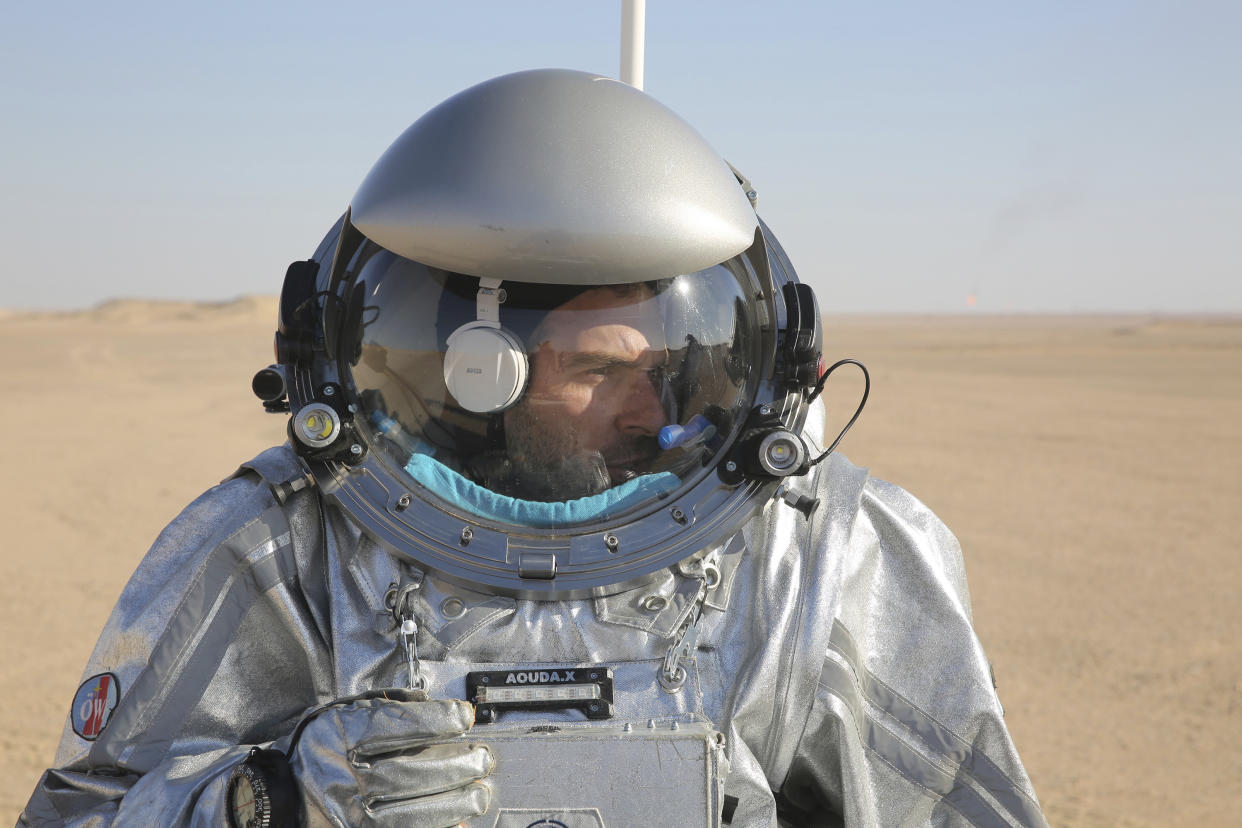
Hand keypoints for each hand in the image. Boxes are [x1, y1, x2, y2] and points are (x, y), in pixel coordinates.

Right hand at [289, 689, 492, 826]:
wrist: (280, 797)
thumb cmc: (321, 751)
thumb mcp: (344, 715)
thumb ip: (388, 707)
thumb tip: (436, 706)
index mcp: (341, 738)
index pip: (395, 726)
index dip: (436, 720)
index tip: (464, 716)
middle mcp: (344, 779)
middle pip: (410, 773)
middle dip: (455, 767)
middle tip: (482, 759)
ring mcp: (349, 816)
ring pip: (411, 814)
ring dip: (453, 804)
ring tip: (479, 794)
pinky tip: (457, 822)